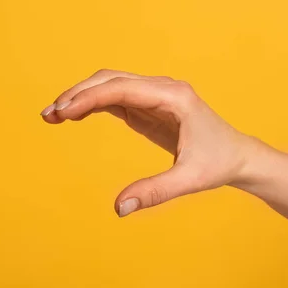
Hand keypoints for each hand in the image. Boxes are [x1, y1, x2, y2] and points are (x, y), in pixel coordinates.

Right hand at [40, 69, 255, 216]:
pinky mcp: (146, 106)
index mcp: (173, 96)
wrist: (237, 156)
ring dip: (80, 96)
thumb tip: (119, 208)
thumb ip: (155, 192)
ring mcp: (152, 95)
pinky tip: (73, 115)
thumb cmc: (218, 162)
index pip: (121, 88)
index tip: (63, 111)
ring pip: (108, 85)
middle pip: (109, 80)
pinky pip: (113, 98)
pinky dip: (90, 104)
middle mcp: (160, 88)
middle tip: (50, 114)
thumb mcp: (190, 180)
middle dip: (77, 93)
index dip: (89, 97)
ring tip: (53, 115)